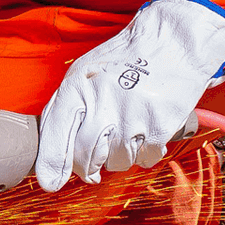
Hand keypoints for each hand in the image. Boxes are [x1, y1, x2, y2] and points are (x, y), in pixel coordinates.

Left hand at [34, 0, 224, 191]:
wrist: (172, 42)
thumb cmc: (124, 60)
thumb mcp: (85, 73)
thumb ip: (66, 108)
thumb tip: (53, 155)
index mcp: (78, 85)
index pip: (56, 133)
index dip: (52, 164)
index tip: (52, 182)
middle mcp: (102, 100)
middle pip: (86, 155)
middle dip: (89, 166)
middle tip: (95, 162)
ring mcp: (132, 114)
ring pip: (117, 161)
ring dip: (120, 155)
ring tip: (126, 130)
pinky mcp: (160, 125)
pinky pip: (145, 159)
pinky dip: (145, 153)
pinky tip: (145, 131)